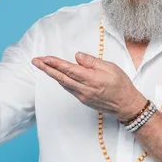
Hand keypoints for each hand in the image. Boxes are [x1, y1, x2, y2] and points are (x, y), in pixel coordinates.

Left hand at [32, 52, 146, 120]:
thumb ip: (92, 62)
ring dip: (52, 74)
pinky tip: (56, 74)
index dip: (55, 64)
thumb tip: (77, 56)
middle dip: (46, 69)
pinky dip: (61, 80)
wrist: (127, 105)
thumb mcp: (111, 67)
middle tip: (35, 61)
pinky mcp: (83, 99)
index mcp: (92, 80)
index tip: (45, 58)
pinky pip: (69, 88)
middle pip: (61, 78)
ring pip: (63, 83)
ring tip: (42, 65)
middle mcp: (84, 89)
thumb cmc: (121, 84)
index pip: (69, 70)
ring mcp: (82, 96)